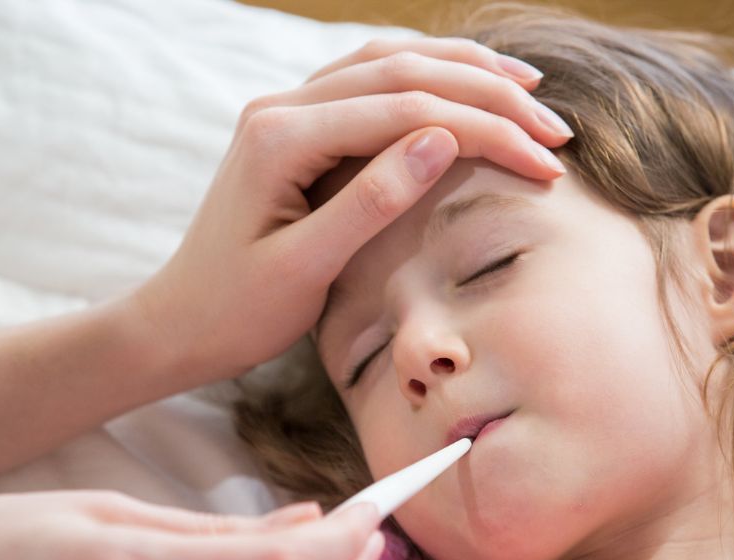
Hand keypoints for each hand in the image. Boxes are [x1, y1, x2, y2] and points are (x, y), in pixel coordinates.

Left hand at [135, 37, 571, 382]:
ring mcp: (285, 110)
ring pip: (388, 61)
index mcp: (280, 138)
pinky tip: (463, 87)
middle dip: (489, 94)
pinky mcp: (294, 126)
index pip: (405, 109)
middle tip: (555, 130)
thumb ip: (368, 202)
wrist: (178, 323)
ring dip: (463, 71)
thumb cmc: (234, 311)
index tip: (544, 162)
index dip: (485, 129)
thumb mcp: (302, 270)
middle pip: (403, 70)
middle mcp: (281, 108)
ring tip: (529, 89)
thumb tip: (440, 140)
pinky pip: (369, 80)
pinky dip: (426, 77)